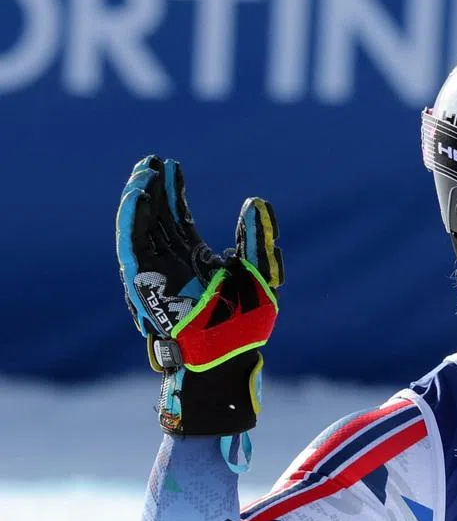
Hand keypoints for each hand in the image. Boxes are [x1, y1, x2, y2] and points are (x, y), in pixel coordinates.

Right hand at [115, 155, 283, 436]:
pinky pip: (131, 244)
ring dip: (139, 197)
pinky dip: (132, 217)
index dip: (174, 194)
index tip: (173, 166)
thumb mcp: (261, 276)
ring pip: (140, 228)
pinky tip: (140, 192)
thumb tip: (255, 201)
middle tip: (154, 160)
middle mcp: (172, 267)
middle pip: (156, 219)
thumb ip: (258, 240)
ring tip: (146, 168)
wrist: (229, 359)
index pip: (178, 221)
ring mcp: (156, 275)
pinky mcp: (143, 284)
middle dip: (154, 189)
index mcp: (196, 265)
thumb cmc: (246, 328)